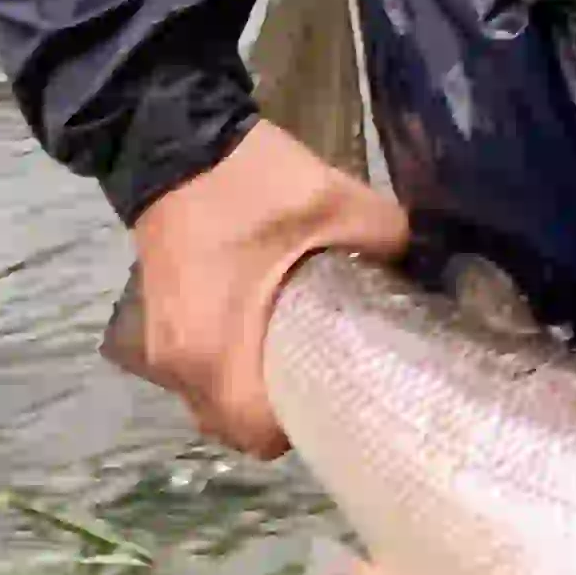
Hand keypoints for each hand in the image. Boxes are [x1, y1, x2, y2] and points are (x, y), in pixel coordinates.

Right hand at [110, 121, 408, 456]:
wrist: (172, 140)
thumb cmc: (252, 184)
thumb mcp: (338, 204)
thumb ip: (390, 241)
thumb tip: (420, 269)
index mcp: (216, 351)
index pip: (257, 434)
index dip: (302, 427)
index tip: (337, 396)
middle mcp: (179, 363)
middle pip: (229, 427)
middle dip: (275, 417)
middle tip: (324, 379)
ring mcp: (159, 346)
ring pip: (208, 403)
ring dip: (248, 394)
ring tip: (295, 359)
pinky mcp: (155, 323)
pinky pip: (195, 372)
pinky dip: (226, 368)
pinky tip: (260, 336)